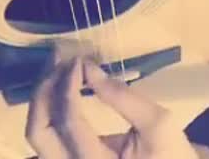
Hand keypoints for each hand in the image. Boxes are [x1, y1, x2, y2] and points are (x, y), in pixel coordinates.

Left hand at [26, 55, 200, 158]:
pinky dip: (46, 110)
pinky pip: (45, 137)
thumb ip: (121, 96)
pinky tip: (58, 87)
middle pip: (38, 131)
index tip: (78, 59)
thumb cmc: (171, 155)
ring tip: (57, 68)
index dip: (68, 85)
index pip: (69, 122)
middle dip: (44, 89)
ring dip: (42, 97)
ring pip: (37, 134)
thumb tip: (87, 66)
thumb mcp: (157, 123)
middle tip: (59, 59)